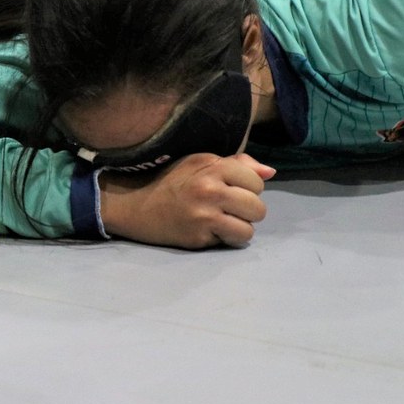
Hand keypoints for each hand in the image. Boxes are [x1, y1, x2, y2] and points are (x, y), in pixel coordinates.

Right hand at [100, 153, 275, 248]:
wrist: (133, 204)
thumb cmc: (169, 181)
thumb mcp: (199, 162)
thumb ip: (237, 164)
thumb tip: (270, 173)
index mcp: (212, 167)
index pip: (256, 182)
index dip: (247, 188)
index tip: (229, 190)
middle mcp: (210, 189)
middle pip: (258, 207)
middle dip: (246, 211)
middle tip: (226, 209)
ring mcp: (204, 215)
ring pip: (249, 228)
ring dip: (239, 227)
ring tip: (221, 222)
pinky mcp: (198, 237)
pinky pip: (233, 241)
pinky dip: (226, 239)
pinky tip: (210, 231)